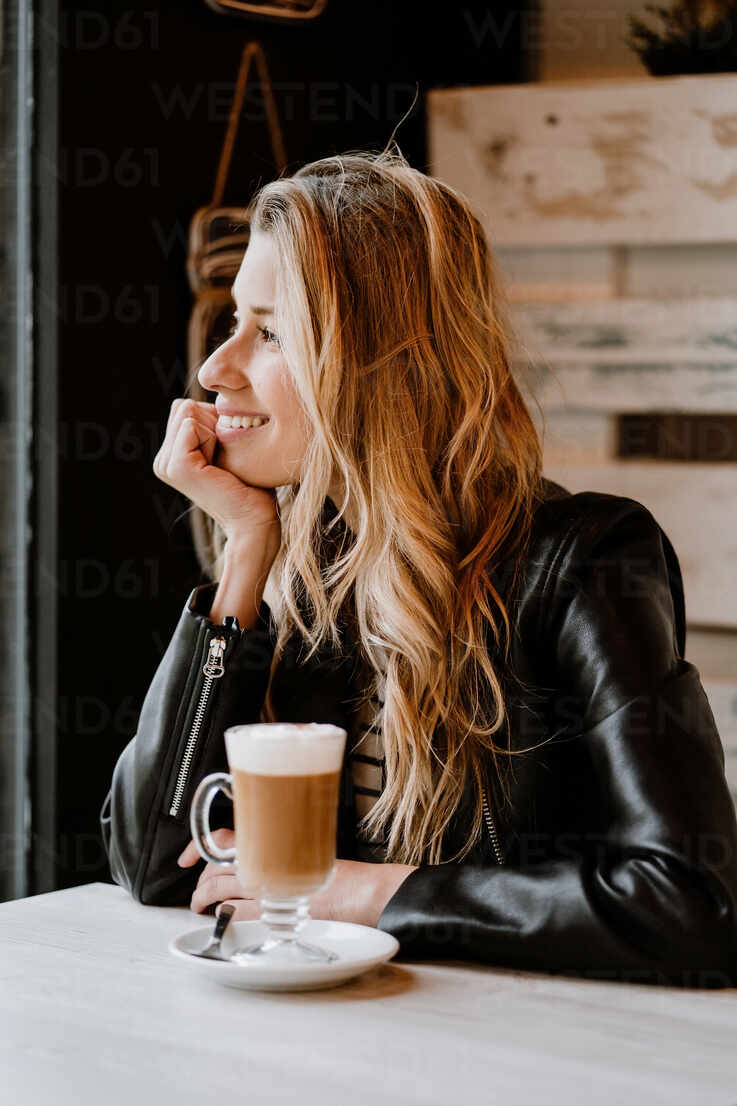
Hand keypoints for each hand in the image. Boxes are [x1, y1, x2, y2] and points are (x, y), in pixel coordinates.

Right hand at [152, 397, 280, 545]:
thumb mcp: (227, 446)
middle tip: (225, 459)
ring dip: (214, 431)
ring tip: (223, 464)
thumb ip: (212, 424)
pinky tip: (220, 466)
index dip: (214, 421)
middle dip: (213, 423)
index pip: (186, 407)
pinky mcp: (177, 466)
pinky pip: (192, 425)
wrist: (255, 521)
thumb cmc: (252, 485)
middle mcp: (163, 460)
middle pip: (185, 407)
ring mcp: (166, 464)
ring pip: (188, 412)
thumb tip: (216, 400)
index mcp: (171, 456)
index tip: (226, 453)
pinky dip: (213, 438)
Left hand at [178, 830, 418, 926]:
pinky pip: (239, 912)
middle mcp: (271, 860)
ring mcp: (272, 885)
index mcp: (278, 842)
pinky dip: (226, 915)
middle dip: (201, 880)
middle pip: (218, 865)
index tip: (186, 857)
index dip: (198, 846)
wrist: (371, 893)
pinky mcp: (277, 911)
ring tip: (201, 906)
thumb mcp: (312, 853)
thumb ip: (282, 854)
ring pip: (221, 888)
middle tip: (197, 890)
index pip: (224, 838)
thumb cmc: (349, 877)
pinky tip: (224, 919)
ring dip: (205, 899)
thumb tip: (257, 860)